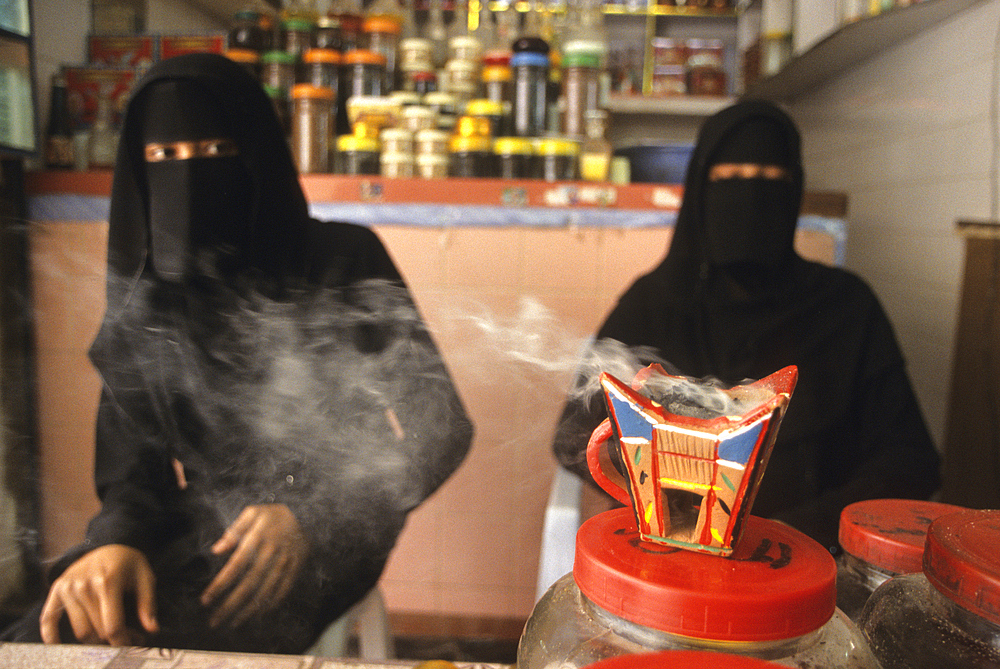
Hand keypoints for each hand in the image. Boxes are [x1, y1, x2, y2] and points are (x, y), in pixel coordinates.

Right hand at [39, 544, 157, 645]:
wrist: (108, 544)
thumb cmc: (128, 563)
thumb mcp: (145, 576)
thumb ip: (148, 603)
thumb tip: (152, 629)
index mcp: (108, 582)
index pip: (112, 626)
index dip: (124, 641)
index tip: (133, 644)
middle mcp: (84, 585)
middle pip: (96, 631)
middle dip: (113, 641)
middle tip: (126, 637)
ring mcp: (68, 587)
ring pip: (79, 631)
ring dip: (95, 640)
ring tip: (110, 635)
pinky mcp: (57, 589)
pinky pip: (48, 619)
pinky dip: (52, 636)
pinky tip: (59, 644)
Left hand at [200, 503, 307, 628]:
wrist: (309, 514)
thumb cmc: (274, 514)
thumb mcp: (252, 513)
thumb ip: (234, 531)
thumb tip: (216, 550)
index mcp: (257, 538)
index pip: (235, 565)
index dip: (220, 585)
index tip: (205, 600)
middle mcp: (271, 552)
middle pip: (249, 583)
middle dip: (231, 605)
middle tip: (215, 621)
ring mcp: (285, 561)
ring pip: (266, 590)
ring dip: (248, 610)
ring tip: (233, 623)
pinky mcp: (296, 567)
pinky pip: (284, 589)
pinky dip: (271, 604)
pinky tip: (258, 615)